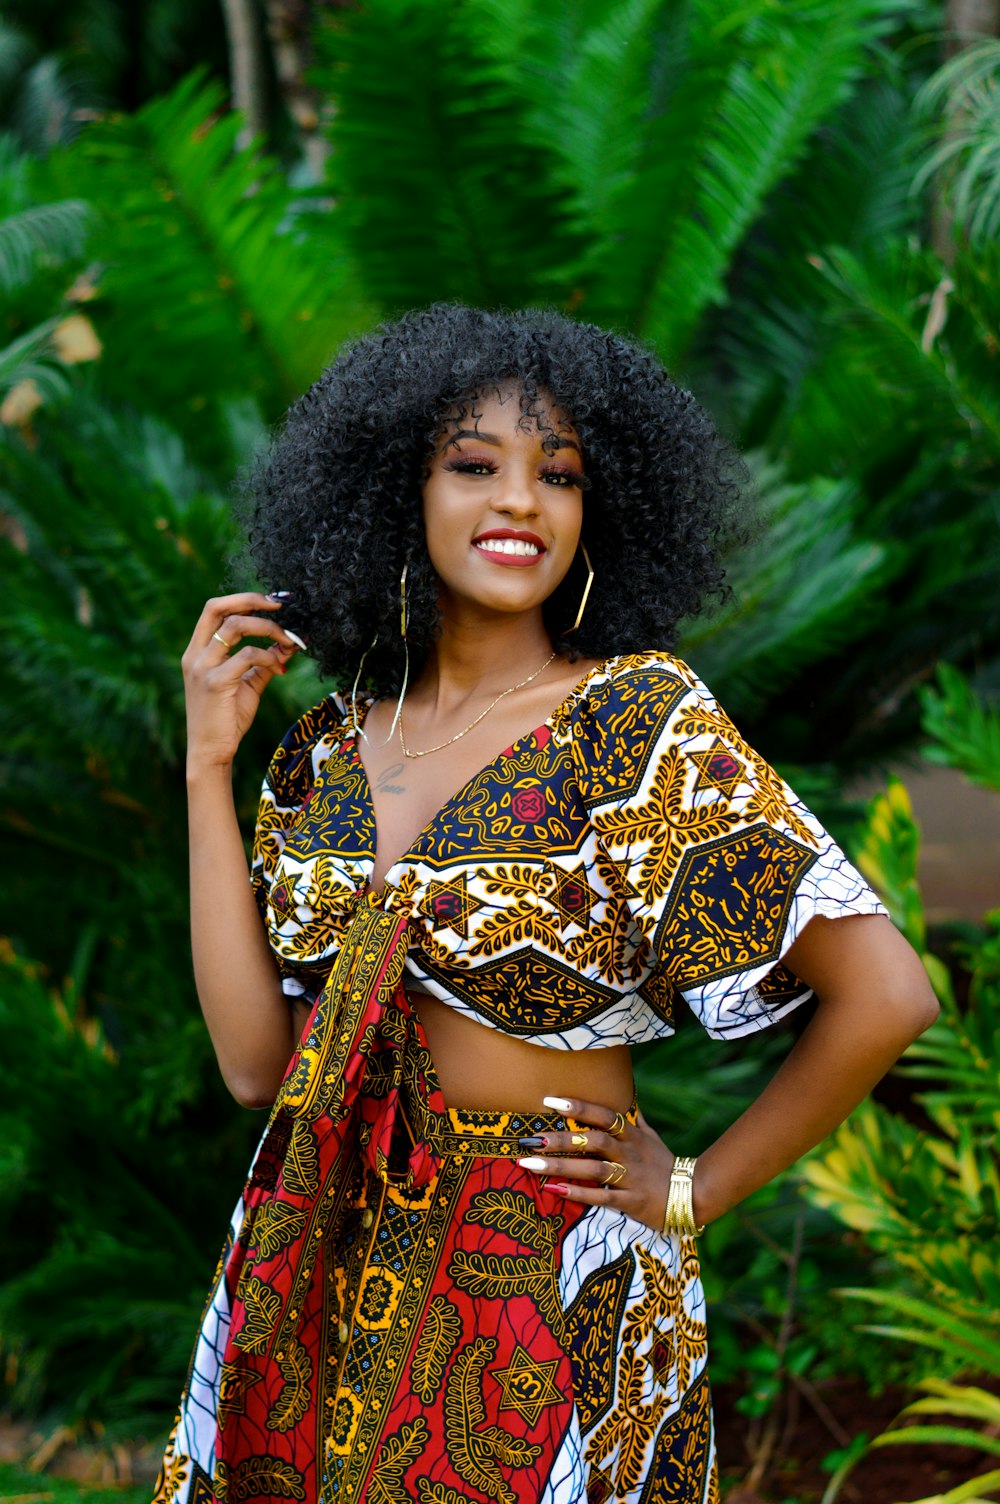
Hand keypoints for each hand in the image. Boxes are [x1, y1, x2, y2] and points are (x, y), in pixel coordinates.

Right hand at [182, 592, 299, 768]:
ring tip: (289, 641)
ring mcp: (202, 667)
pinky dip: (269, 657)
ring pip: (235, 626)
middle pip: (217, 607)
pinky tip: (280, 669)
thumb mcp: (247, 684)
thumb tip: (290, 643)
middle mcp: (195, 654)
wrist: (211, 752)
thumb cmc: (226, 718)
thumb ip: (264, 662)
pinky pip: (248, 656)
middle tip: (281, 606)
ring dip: (268, 628)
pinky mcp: (215, 682)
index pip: (214, 609)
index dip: (243, 599)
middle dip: (251, 600)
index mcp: (197, 651)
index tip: (272, 603)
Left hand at [516, 1096, 683, 1235]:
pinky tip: (553, 1189)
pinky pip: (601, 1197)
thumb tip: (625, 1091)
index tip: (550, 1101)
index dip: (578, 1107)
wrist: (692, 1195)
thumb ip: (633, 1116)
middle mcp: (629, 1153)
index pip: (603, 1115)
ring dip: (560, 1166)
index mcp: (631, 1134)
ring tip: (530, 1164)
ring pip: (593, 1169)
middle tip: (530, 1139)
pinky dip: (577, 1193)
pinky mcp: (630, 1201)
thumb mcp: (650, 1135)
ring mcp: (630, 1177)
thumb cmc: (663, 1164)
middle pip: (593, 1141)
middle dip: (560, 1139)